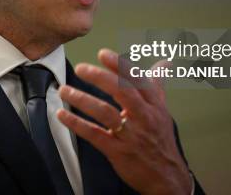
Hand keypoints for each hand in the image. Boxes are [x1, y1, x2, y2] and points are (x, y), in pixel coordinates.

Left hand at [57, 49, 191, 194]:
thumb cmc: (161, 140)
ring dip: (82, 99)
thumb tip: (164, 63)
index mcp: (153, 105)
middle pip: (122, 92)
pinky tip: (63, 115)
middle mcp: (143, 117)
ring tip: (65, 90)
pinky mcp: (118, 151)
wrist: (167, 177)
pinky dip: (76, 124)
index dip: (120, 66)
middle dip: (100, 77)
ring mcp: (130, 135)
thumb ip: (157, 84)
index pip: (137, 80)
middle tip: (81, 68)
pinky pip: (95, 135)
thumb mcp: (162, 110)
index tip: (103, 54)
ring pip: (106, 112)